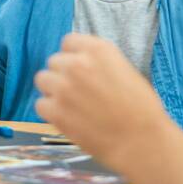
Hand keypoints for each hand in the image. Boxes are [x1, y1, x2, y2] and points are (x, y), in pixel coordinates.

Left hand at [33, 33, 178, 169]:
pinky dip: (51, 112)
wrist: (141, 141)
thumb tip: (79, 64)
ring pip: (42, 80)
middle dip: (63, 75)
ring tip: (72, 106)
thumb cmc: (141, 109)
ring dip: (53, 91)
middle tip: (78, 93)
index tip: (79, 70)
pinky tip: (68, 120)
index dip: (73, 56)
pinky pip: (41, 104)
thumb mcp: (125, 71)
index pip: (69, 41)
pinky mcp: (55, 111)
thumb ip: (98, 64)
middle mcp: (77, 64)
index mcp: (98, 50)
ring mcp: (63, 87)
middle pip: (54, 62)